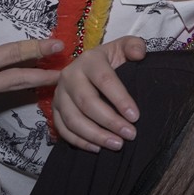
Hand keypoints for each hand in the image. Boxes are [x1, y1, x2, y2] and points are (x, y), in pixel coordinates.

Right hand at [52, 36, 146, 152]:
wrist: (89, 66)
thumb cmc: (111, 60)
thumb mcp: (123, 48)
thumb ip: (134, 46)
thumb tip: (139, 53)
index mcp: (89, 60)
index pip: (105, 80)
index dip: (120, 99)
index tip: (136, 117)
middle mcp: (70, 76)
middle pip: (87, 103)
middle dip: (110, 122)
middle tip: (130, 135)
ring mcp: (59, 94)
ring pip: (73, 119)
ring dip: (95, 135)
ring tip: (117, 145)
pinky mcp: (54, 109)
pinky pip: (63, 129)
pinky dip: (79, 141)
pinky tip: (98, 148)